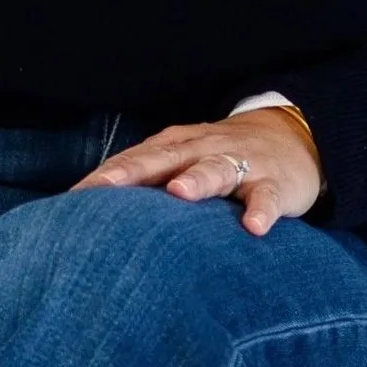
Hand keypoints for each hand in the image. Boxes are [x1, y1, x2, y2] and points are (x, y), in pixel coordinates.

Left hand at [73, 105, 321, 237]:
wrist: (294, 138)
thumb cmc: (221, 158)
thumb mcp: (183, 162)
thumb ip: (147, 183)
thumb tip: (93, 217)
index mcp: (175, 147)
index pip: (134, 160)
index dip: (104, 177)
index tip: (72, 198)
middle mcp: (203, 150)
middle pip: (165, 159)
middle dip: (133, 172)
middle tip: (103, 187)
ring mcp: (242, 164)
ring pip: (217, 169)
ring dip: (198, 180)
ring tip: (179, 193)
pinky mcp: (275, 183)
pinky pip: (267, 197)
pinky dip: (261, 210)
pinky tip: (254, 228)